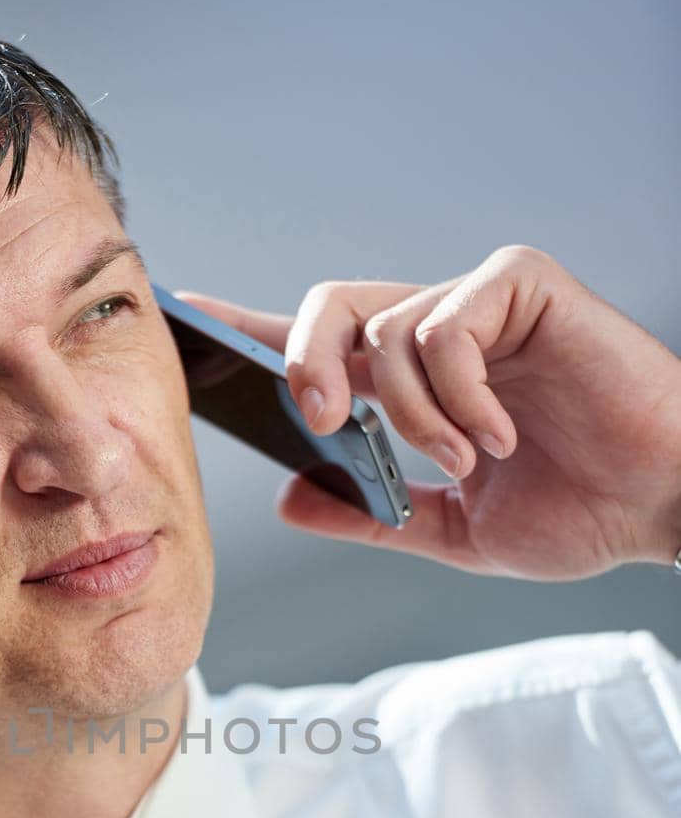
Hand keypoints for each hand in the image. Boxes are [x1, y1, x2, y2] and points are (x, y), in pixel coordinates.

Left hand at [176, 245, 680, 576]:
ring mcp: (481, 303)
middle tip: (318, 418)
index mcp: (416, 382)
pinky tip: (500, 435)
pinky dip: (458, 394)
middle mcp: (439, 331)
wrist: (663, 506)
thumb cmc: (579, 510)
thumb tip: (288, 499)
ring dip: (411, 414)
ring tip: (467, 460)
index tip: (184, 321)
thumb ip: (371, 514)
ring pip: (385, 329)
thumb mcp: (453, 531)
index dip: (250, 332)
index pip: (318, 346)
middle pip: (327, 308)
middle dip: (303, 363)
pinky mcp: (524, 287)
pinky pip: (444, 324)